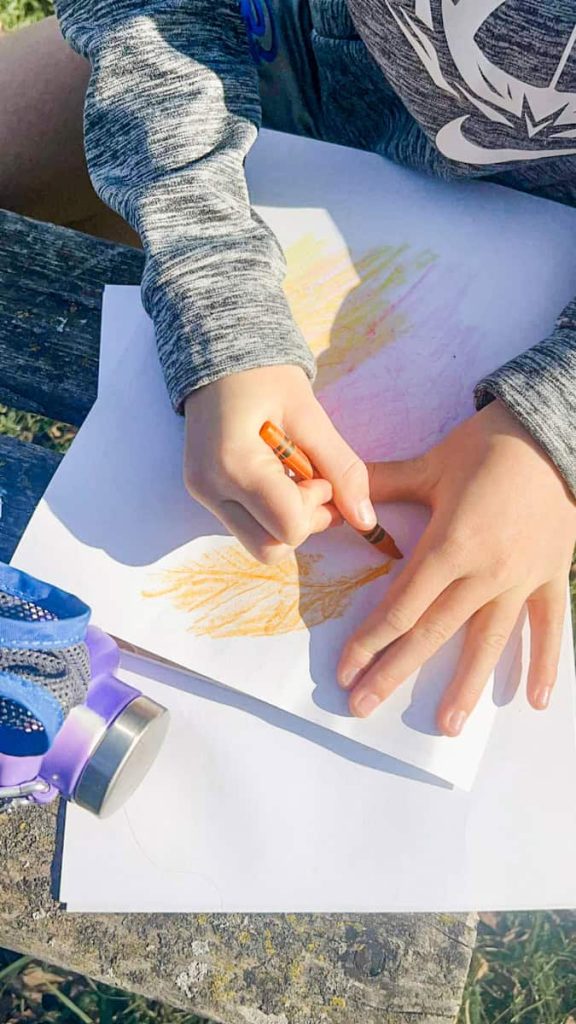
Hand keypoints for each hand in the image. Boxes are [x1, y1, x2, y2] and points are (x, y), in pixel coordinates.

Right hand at [183, 365, 376, 562]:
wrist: (218, 352)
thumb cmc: (265, 375)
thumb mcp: (311, 416)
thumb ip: (342, 469)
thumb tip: (366, 520)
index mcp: (235, 466)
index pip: (289, 527)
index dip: (317, 507)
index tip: (319, 473)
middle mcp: (210, 488)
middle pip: (270, 548)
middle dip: (302, 524)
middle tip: (311, 482)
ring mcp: (202, 493)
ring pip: (257, 542)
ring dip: (286, 520)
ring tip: (293, 477)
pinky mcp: (202, 493)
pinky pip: (245, 524)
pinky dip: (269, 512)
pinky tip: (275, 476)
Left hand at [338, 399, 575, 733]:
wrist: (556, 432)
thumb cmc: (490, 446)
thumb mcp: (431, 464)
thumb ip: (380, 483)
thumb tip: (331, 493)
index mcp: (450, 545)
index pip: (401, 606)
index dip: (370, 640)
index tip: (346, 668)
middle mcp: (484, 572)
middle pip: (431, 633)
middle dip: (393, 672)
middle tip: (363, 706)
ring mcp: (521, 580)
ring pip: (488, 641)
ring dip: (465, 685)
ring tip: (446, 725)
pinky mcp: (551, 577)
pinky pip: (548, 627)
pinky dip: (546, 664)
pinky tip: (538, 702)